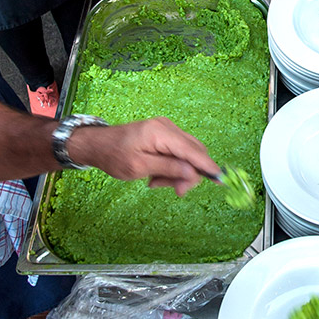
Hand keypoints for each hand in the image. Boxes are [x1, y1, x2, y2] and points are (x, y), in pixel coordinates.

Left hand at [69, 117, 218, 195]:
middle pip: (194, 152)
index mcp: (161, 133)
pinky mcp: (164, 134)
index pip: (192, 151)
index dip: (207, 166)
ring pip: (187, 154)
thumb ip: (168, 168)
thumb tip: (193, 173)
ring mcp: (166, 129)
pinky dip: (171, 166)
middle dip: (188, 173)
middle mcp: (168, 127)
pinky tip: (156, 176)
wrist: (98, 145)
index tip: (220, 181)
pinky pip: (177, 152)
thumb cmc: (114, 157)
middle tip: (175, 191)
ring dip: (177, 172)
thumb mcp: (140, 167)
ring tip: (156, 183)